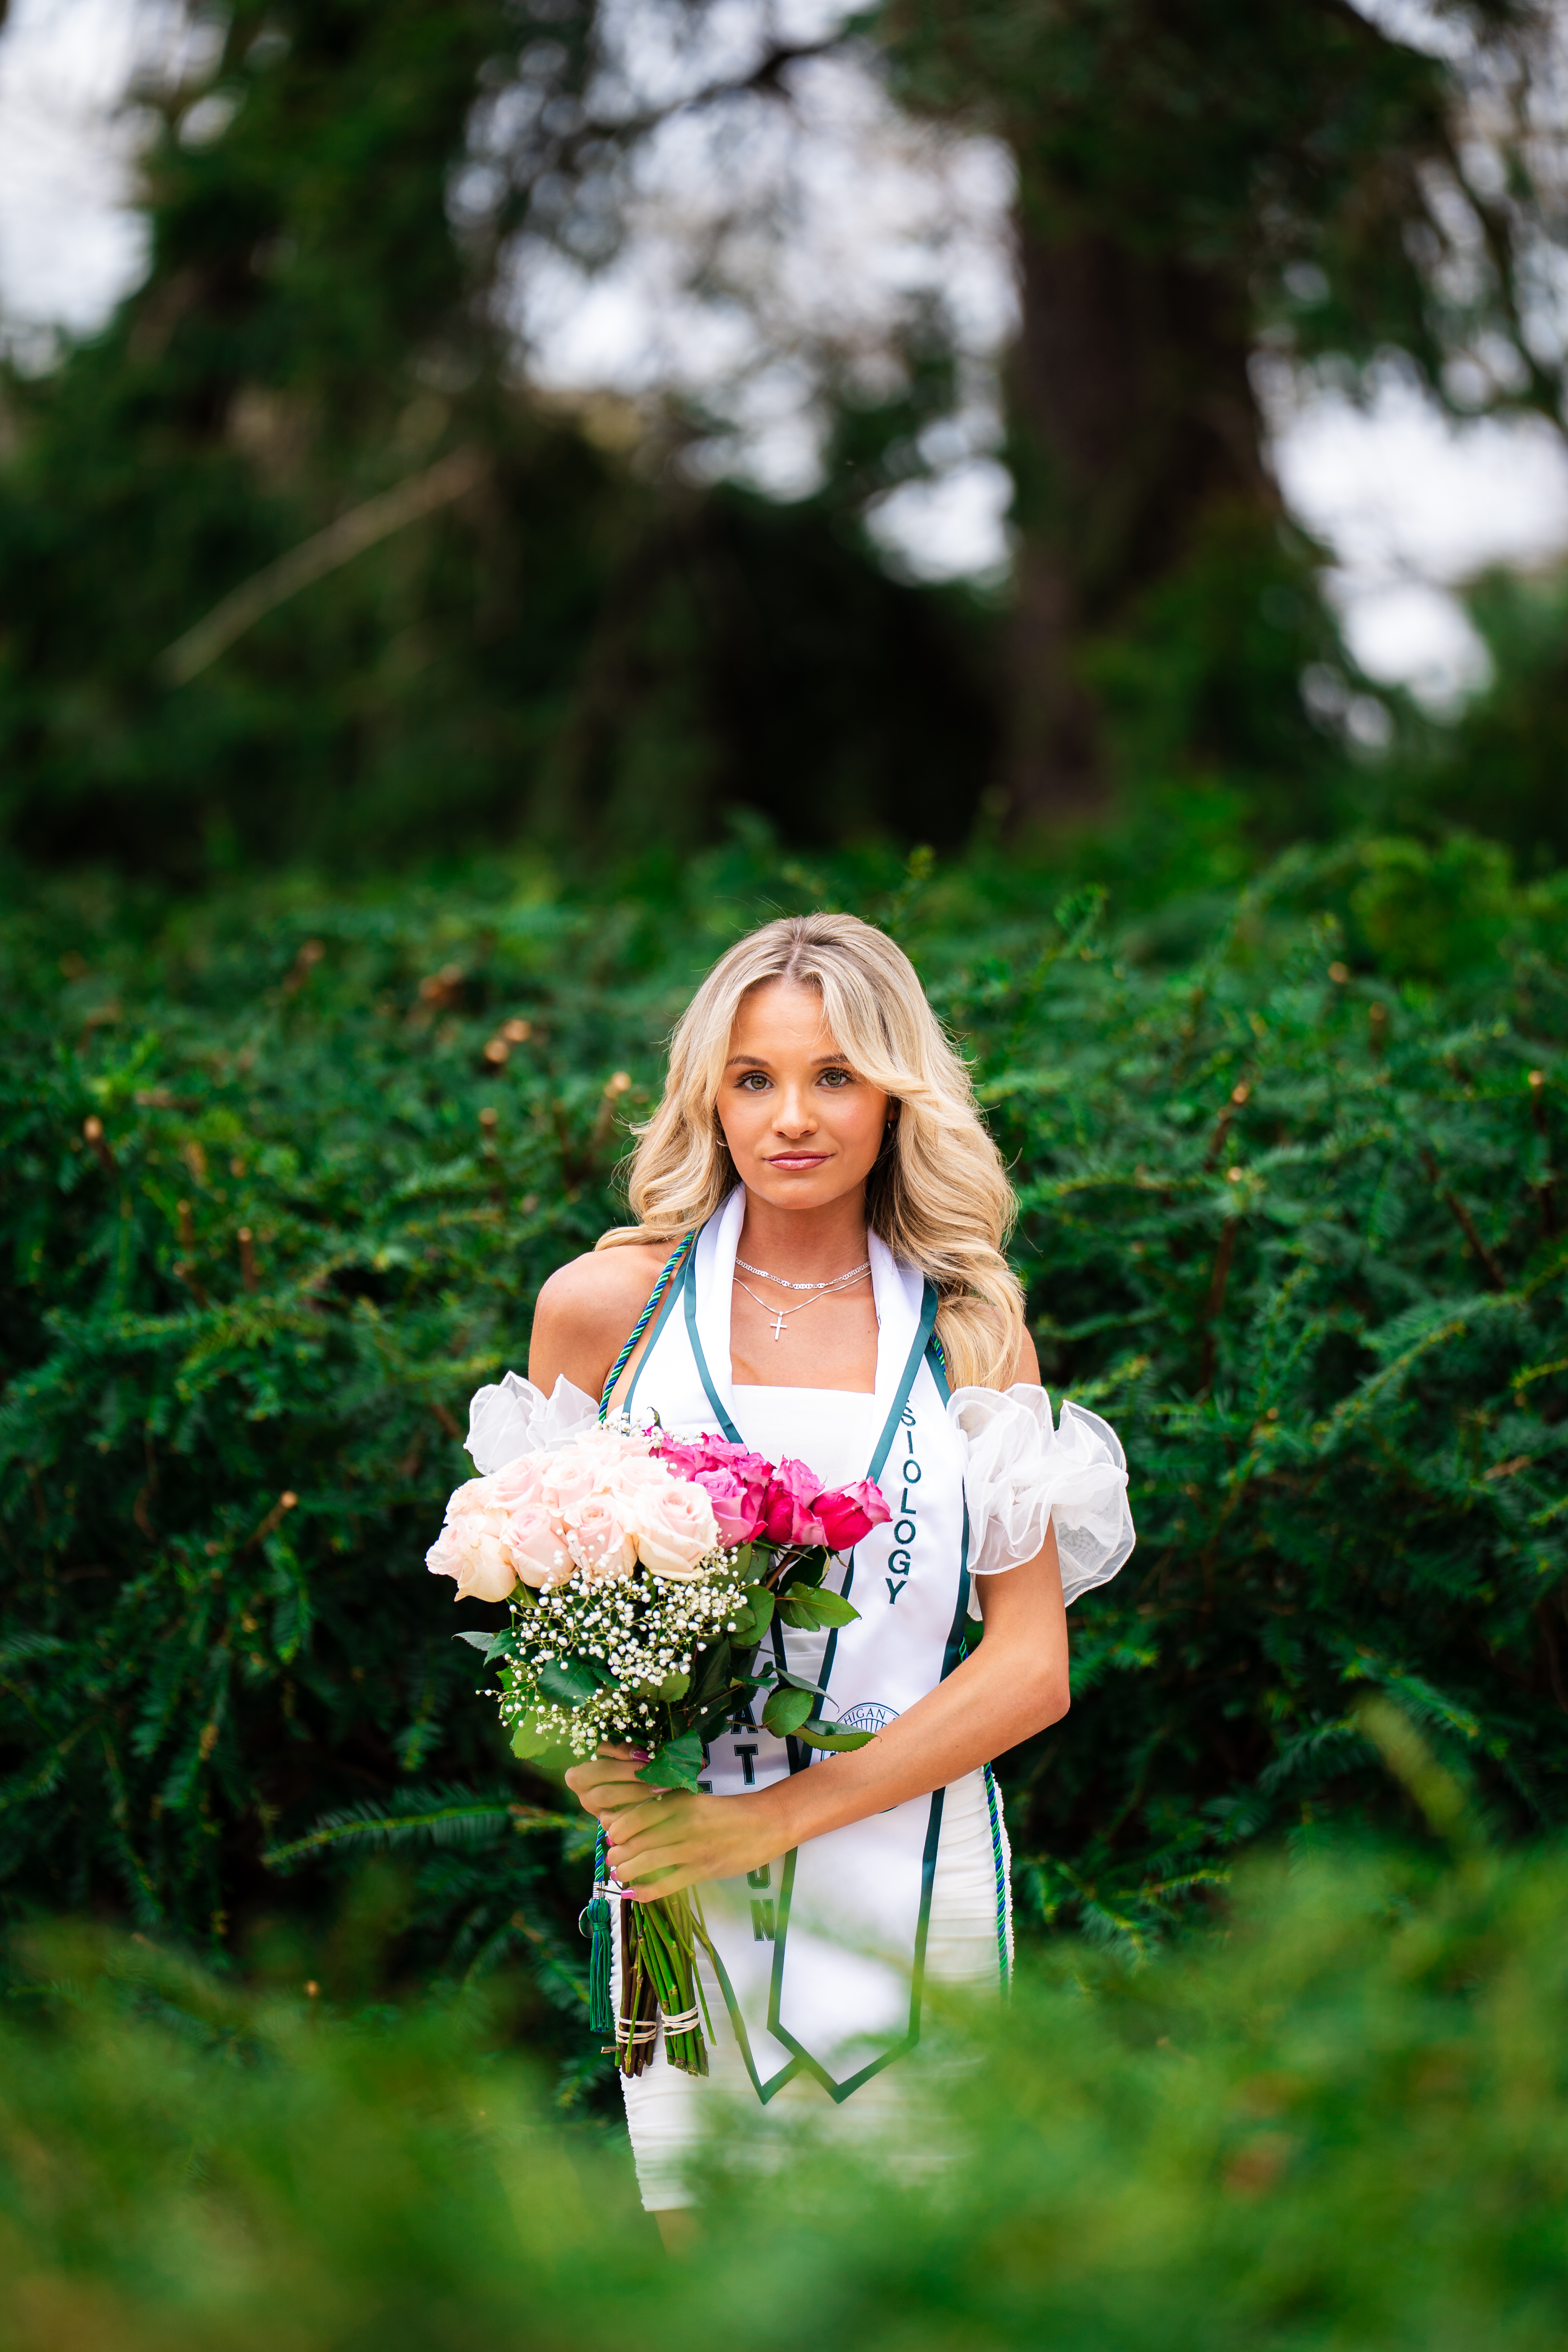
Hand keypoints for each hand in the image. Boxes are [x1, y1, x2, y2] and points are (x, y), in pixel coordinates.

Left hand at [564, 1744, 785, 1897]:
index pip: (639, 1815)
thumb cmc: (729, 1810)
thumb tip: (633, 1820)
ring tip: (619, 1873)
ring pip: (649, 1862)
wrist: (767, 1823)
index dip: (619, 1827)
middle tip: (612, 1857)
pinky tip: (634, 1893)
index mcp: (682, 1802)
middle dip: (619, 1851)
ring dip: (627, 1870)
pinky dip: (646, 1890)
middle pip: (639, 1840)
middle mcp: (685, 1824)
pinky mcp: (704, 1870)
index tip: (611, 1834)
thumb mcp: (696, 1799)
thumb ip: (668, 1806)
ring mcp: (694, 1849)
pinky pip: (667, 1884)